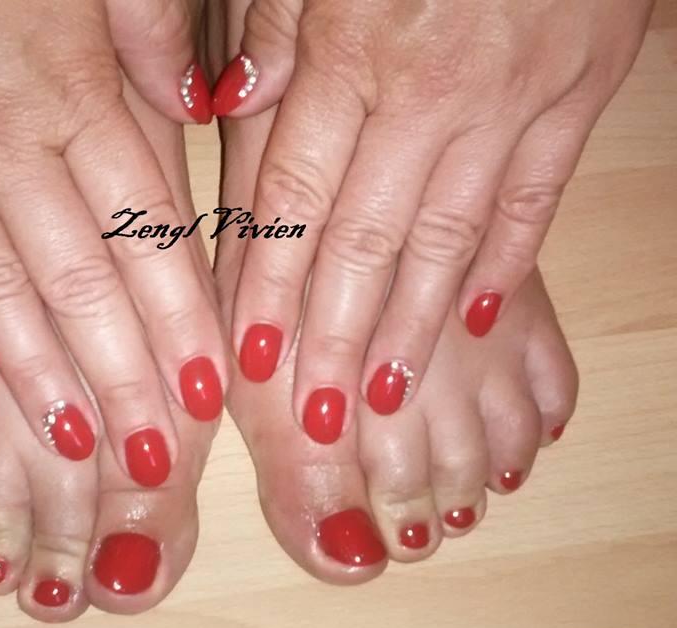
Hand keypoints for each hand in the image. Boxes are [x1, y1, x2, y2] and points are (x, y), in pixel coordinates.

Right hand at [0, 0, 224, 482]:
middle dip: (122, 375)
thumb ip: (142, 23)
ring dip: (39, 372)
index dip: (178, 314)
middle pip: (77, 280)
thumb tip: (196, 96)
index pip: (141, 229)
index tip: (206, 386)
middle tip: (152, 453)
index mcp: (67, 91)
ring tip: (77, 441)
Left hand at [216, 0, 650, 440]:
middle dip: (335, 336)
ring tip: (385, 397)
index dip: (267, 283)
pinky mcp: (575, 98)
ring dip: (413, 327)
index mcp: (351, 53)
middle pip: (366, 239)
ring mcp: (508, 100)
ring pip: (446, 238)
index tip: (249, 357)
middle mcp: (426, 92)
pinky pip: (533, 200)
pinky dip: (502, 266)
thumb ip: (273, 30)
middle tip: (317, 415)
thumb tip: (225, 104)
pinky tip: (473, 322)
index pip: (293, 198)